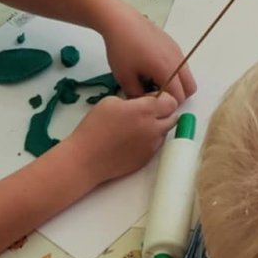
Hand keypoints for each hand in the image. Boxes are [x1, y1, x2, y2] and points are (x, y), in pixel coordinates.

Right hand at [65, 91, 181, 183]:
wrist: (85, 159)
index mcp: (145, 111)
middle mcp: (153, 128)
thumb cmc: (94, 128)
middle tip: (146, 111)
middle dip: (164, 112)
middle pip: (173, 117)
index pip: (171, 101)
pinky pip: (155, 145)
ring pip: (164, 132)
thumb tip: (144, 103)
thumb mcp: (111, 102)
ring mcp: (151, 146)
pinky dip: (149, 140)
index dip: (163, 98)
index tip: (151, 98)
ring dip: (157, 126)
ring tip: (136, 126)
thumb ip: (134, 100)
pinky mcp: (146, 159)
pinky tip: (131, 140)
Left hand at [100, 3, 194, 101]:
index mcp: (167, 71)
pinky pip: (181, 64)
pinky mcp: (173, 44)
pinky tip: (152, 66)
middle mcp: (177, 61)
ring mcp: (177, 51)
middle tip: (156, 94)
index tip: (150, 102)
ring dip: (176, 83)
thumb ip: (137, 96)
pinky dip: (173, 71)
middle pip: (190, 87)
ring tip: (153, 80)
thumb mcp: (124, 78)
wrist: (122, 22)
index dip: (166, 105)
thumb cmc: (122, 49)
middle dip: (176, 95)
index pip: (178, 97)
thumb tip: (145, 103)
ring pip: (187, 75)